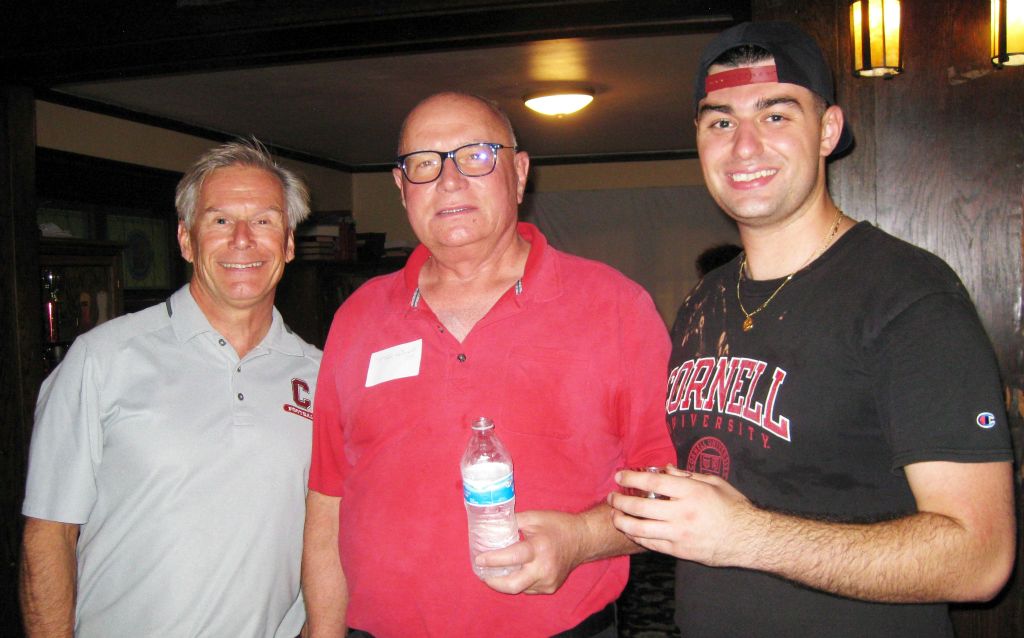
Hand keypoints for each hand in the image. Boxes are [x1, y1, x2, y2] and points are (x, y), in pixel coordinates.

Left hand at [474, 510, 584, 594]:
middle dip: (494, 582)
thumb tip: (491, 526)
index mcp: (539, 548)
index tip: (479, 559)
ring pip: (519, 588)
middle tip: (483, 574)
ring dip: (505, 582)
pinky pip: (528, 588)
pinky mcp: (551, 588)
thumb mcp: (534, 517)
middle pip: (513, 585)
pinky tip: (517, 572)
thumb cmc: (557, 525)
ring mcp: (548, 581)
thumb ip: (512, 522)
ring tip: (496, 572)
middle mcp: (544, 568)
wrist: (583, 540)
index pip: (512, 558)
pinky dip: (519, 581)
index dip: (493, 560)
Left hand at [608, 464, 757, 566]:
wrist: (748, 539)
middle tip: (612, 496)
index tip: (619, 476)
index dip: (631, 478)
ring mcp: (680, 534)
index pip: (652, 483)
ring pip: (640, 529)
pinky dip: (637, 537)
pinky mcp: (680, 551)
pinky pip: (651, 544)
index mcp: (691, 492)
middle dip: (620, 501)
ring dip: (622, 521)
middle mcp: (682, 513)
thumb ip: (687, 475)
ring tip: (614, 515)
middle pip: (640, 506)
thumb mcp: (713, 482)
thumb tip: (665, 469)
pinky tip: (630, 530)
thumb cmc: (733, 507)